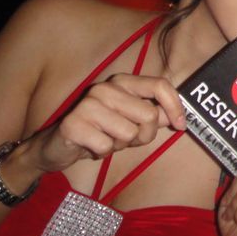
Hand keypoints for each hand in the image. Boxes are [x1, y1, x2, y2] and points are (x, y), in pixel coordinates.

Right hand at [28, 74, 186, 172]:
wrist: (56, 146)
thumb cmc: (99, 131)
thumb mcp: (130, 121)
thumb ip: (153, 115)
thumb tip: (176, 115)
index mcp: (122, 82)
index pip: (160, 85)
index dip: (175, 107)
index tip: (180, 125)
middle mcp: (106, 88)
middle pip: (149, 115)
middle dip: (143, 135)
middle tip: (125, 138)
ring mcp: (88, 104)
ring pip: (129, 133)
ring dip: (120, 145)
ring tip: (105, 140)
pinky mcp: (73, 124)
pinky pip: (106, 146)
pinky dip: (102, 153)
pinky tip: (91, 147)